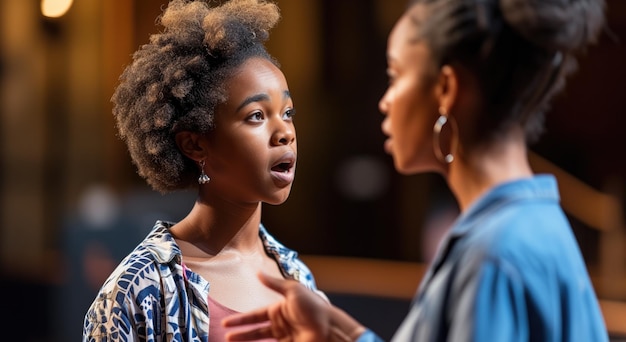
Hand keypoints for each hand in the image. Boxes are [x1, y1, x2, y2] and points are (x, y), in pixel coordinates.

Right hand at [222, 272, 365, 341]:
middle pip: (255, 331)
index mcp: (279, 309)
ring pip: (261, 341)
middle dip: (241, 334)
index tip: (226, 324)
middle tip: (226, 337)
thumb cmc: (313, 307)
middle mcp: (280, 324)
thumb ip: (273, 284)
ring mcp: (285, 337)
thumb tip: (258, 272)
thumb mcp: (292, 290)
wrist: (329, 328)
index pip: (255, 316)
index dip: (241, 320)